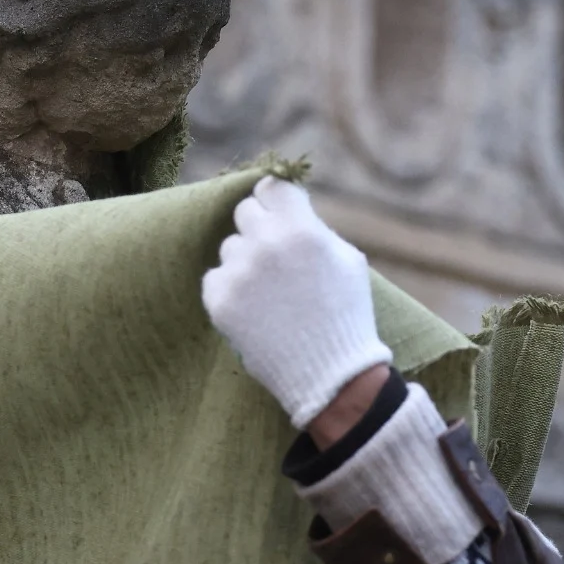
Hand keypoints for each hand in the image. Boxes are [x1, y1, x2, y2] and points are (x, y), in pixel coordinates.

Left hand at [202, 177, 392, 427]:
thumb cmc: (346, 315)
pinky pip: (215, 278)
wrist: (331, 376)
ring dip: (246, 262)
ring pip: (230, 248)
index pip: (271, 187)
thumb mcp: (348, 260)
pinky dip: (231, 290)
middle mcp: (266, 244)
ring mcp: (239, 273)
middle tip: (275, 257)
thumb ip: (315, 228)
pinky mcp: (219, 301)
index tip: (279, 214)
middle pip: (245, 212)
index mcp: (301, 229)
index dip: (276, 201)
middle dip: (260, 228)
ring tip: (271, 294)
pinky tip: (256, 310)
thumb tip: (287, 209)